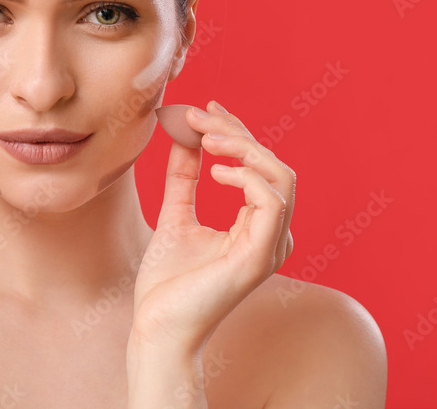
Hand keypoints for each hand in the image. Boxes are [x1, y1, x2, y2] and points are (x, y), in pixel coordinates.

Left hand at [131, 100, 294, 349]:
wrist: (156, 326)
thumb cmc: (166, 283)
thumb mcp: (175, 214)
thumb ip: (183, 176)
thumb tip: (184, 136)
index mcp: (257, 227)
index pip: (261, 167)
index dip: (235, 133)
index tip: (203, 110)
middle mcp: (273, 235)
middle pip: (273, 165)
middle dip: (235, 133)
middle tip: (196, 116)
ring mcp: (271, 246)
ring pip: (279, 176)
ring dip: (241, 147)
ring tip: (204, 138)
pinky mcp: (260, 256)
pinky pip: (271, 201)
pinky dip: (245, 176)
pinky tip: (212, 171)